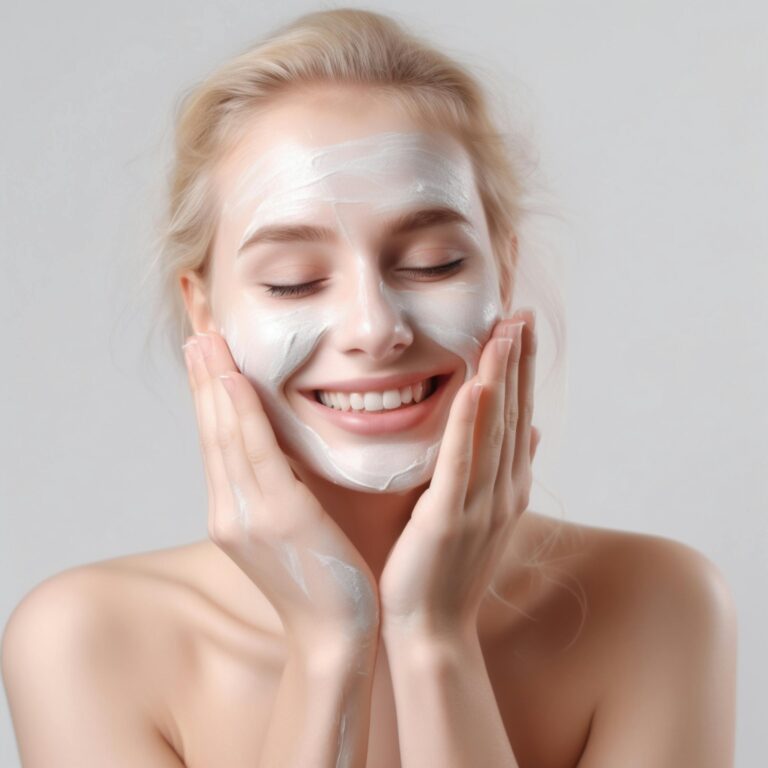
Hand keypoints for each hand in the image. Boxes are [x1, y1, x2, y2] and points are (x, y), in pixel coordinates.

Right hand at [183, 331, 379, 652]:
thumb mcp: (293, 526)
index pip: (217, 442)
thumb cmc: (323, 579)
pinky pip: (256, 452)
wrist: (336, 633)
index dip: (207, 397)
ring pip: (225, 434)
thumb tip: (285, 449)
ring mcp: (248, 514)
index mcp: (233, 513)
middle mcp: (229, 511)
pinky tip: (233, 379)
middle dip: (203, 380)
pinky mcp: (278, 516)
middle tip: (197, 333)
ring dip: (215, 383)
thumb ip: (281, 488)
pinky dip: (241, 412)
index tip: (204, 357)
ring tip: (206, 341)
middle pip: (211, 431)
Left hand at [378, 309, 540, 640]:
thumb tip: (529, 430)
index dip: (522, 370)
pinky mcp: (447, 519)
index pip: (516, 415)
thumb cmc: (448, 570)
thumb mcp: (483, 514)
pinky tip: (475, 386)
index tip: (520, 327)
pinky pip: (460, 464)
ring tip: (505, 332)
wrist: (432, 629)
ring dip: (502, 378)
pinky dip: (470, 424)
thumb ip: (504, 470)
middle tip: (520, 313)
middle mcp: (501, 490)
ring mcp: (479, 505)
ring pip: (493, 429)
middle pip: (513, 413)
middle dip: (518, 361)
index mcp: (505, 486)